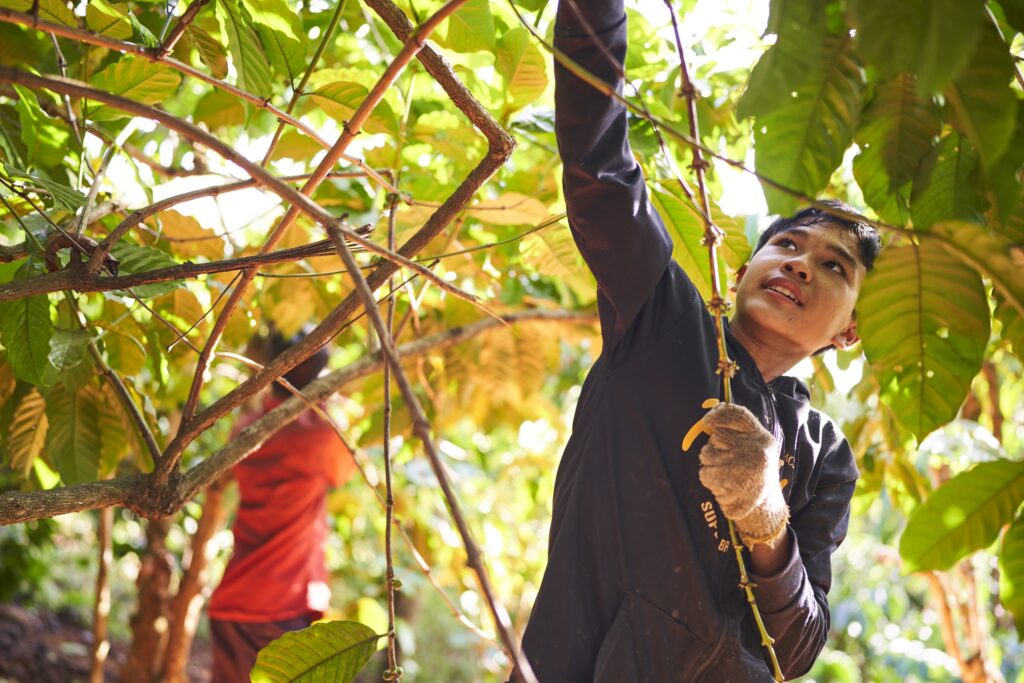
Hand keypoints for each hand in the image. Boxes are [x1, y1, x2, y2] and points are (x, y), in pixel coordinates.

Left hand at [698, 403, 788, 546]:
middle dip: (712, 447)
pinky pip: (705, 475)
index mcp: (763, 439)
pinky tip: (722, 485)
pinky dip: (709, 480)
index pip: (738, 415)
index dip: (719, 414)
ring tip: (725, 473)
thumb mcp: (756, 446)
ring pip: (706, 456)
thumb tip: (710, 419)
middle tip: (722, 458)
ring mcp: (745, 472)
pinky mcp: (733, 490)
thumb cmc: (755, 470)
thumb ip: (737, 431)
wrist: (766, 507)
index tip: (706, 421)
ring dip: (709, 464)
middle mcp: (756, 453)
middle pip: (716, 438)